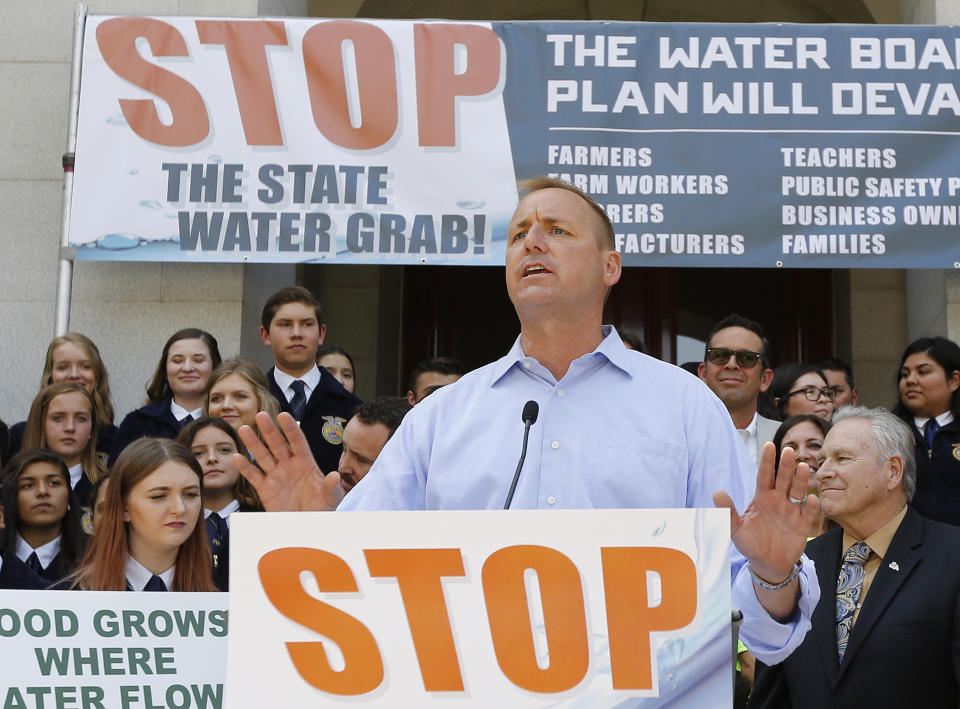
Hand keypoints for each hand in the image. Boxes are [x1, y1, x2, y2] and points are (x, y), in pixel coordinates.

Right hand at [233, 411, 343, 511]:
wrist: (307, 524)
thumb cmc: (322, 509)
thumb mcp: (331, 498)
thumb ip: (332, 487)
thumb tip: (335, 476)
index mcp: (306, 463)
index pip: (297, 442)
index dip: (290, 429)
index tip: (284, 415)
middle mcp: (289, 465)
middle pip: (278, 444)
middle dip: (270, 430)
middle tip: (261, 415)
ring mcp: (276, 475)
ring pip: (263, 456)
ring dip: (253, 443)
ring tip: (244, 429)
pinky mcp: (265, 489)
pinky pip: (254, 476)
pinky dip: (245, 468)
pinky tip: (237, 457)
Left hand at [714, 442, 818, 619]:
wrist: (767, 564)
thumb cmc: (750, 542)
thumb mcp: (735, 528)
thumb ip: (727, 511)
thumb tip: (716, 493)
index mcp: (762, 498)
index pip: (764, 475)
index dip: (767, 461)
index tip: (769, 445)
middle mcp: (778, 501)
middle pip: (782, 479)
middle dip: (785, 466)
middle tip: (789, 450)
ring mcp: (791, 511)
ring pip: (797, 491)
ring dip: (800, 480)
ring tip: (802, 467)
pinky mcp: (802, 525)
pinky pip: (808, 513)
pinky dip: (811, 506)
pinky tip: (812, 499)